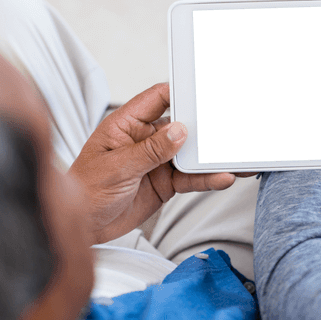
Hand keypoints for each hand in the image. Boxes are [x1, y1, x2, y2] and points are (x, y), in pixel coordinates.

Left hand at [69, 83, 234, 242]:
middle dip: (205, 126)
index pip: (158, 98)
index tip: (205, 92)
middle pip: (181, 125)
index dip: (181, 92)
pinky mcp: (165, 183)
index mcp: (126, 124)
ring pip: (190, 153)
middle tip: (230, 126)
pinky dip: (207, 179)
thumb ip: (149, 150)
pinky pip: (191, 178)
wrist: (85, 228)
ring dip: (212, 156)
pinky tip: (222, 178)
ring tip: (234, 157)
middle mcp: (144, 139)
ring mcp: (157, 161)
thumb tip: (179, 131)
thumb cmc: (86, 191)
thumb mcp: (117, 168)